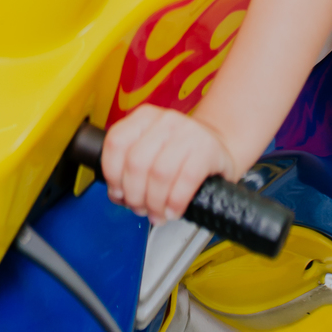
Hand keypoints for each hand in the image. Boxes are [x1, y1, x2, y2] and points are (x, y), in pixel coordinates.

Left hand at [101, 104, 237, 225]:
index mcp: (144, 117)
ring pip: (159, 173)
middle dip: (134, 195)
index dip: (113, 175)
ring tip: (157, 214)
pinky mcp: (208, 148)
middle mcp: (165, 120)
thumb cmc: (180, 155)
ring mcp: (188, 132)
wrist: (219, 146)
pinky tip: (173, 210)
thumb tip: (118, 195)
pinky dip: (175, 202)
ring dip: (154, 203)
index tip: (118, 193)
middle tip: (140, 208)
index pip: (116, 143)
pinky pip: (185, 180)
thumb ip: (130, 165)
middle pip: (136, 162)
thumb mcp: (151, 149)